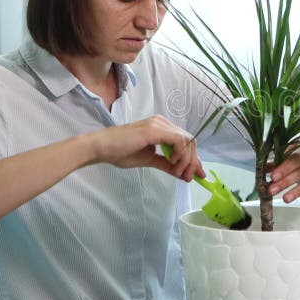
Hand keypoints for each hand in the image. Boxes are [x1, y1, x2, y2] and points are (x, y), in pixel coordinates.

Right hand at [86, 115, 204, 180]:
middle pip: (190, 140)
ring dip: (187, 160)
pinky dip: (181, 154)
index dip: (194, 158)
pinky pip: (178, 140)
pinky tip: (174, 165)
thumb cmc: (120, 152)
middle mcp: (162, 123)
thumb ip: (167, 164)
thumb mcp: (149, 160)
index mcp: (161, 128)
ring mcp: (159, 124)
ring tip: (180, 174)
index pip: (186, 141)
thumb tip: (182, 173)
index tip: (198, 174)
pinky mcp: (154, 129)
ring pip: (187, 140)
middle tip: (190, 177)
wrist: (101, 148)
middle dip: (193, 161)